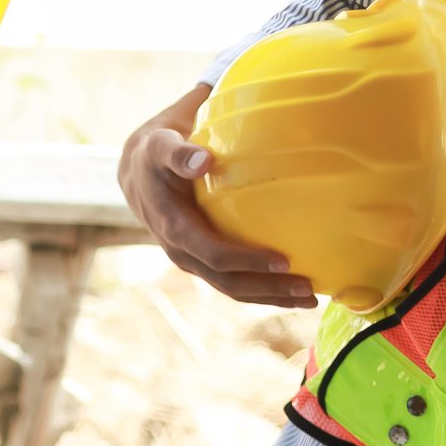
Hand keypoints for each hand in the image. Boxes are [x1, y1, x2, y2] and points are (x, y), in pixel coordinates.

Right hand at [119, 87, 314, 307]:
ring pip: (231, 288)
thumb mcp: (160, 147)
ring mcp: (192, 259)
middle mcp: (181, 250)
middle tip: (309, 290)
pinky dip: (261, 290)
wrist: (137, 172)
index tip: (283, 261)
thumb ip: (179, 153)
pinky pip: (232, 281)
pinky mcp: (203, 260)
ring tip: (309, 299)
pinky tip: (289, 290)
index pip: (210, 252)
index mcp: (172, 226)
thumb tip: (203, 161)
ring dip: (269, 296)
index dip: (245, 260)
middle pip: (225, 281)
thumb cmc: (156, 154)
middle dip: (267, 288)